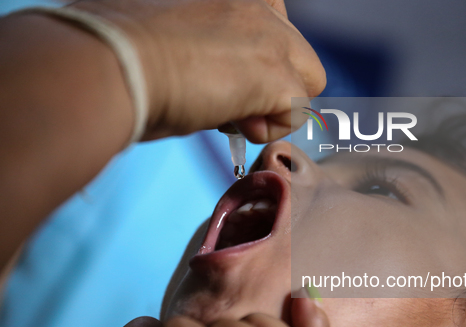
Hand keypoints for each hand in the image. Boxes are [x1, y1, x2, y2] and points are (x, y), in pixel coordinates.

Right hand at [71, 0, 325, 143]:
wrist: (111, 64)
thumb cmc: (116, 50)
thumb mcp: (164, 32)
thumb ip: (197, 41)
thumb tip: (203, 74)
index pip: (270, 14)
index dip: (258, 51)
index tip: (230, 75)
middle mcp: (256, 4)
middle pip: (297, 50)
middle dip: (272, 82)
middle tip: (230, 100)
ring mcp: (271, 36)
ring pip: (309, 78)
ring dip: (276, 104)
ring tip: (234, 115)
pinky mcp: (276, 75)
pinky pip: (298, 112)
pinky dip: (271, 128)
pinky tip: (238, 126)